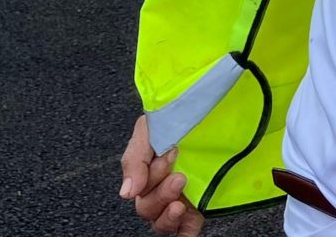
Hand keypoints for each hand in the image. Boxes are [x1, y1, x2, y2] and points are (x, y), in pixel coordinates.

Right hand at [120, 115, 204, 235]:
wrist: (209, 111)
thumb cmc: (178, 118)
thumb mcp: (149, 130)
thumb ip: (134, 160)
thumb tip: (126, 193)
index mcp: (146, 171)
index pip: (138, 189)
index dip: (150, 177)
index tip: (169, 155)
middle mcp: (160, 189)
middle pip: (147, 209)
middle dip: (161, 194)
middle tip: (179, 176)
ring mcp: (179, 202)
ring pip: (161, 225)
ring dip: (168, 216)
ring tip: (181, 201)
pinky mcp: (198, 212)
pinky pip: (185, 233)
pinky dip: (184, 235)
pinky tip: (184, 223)